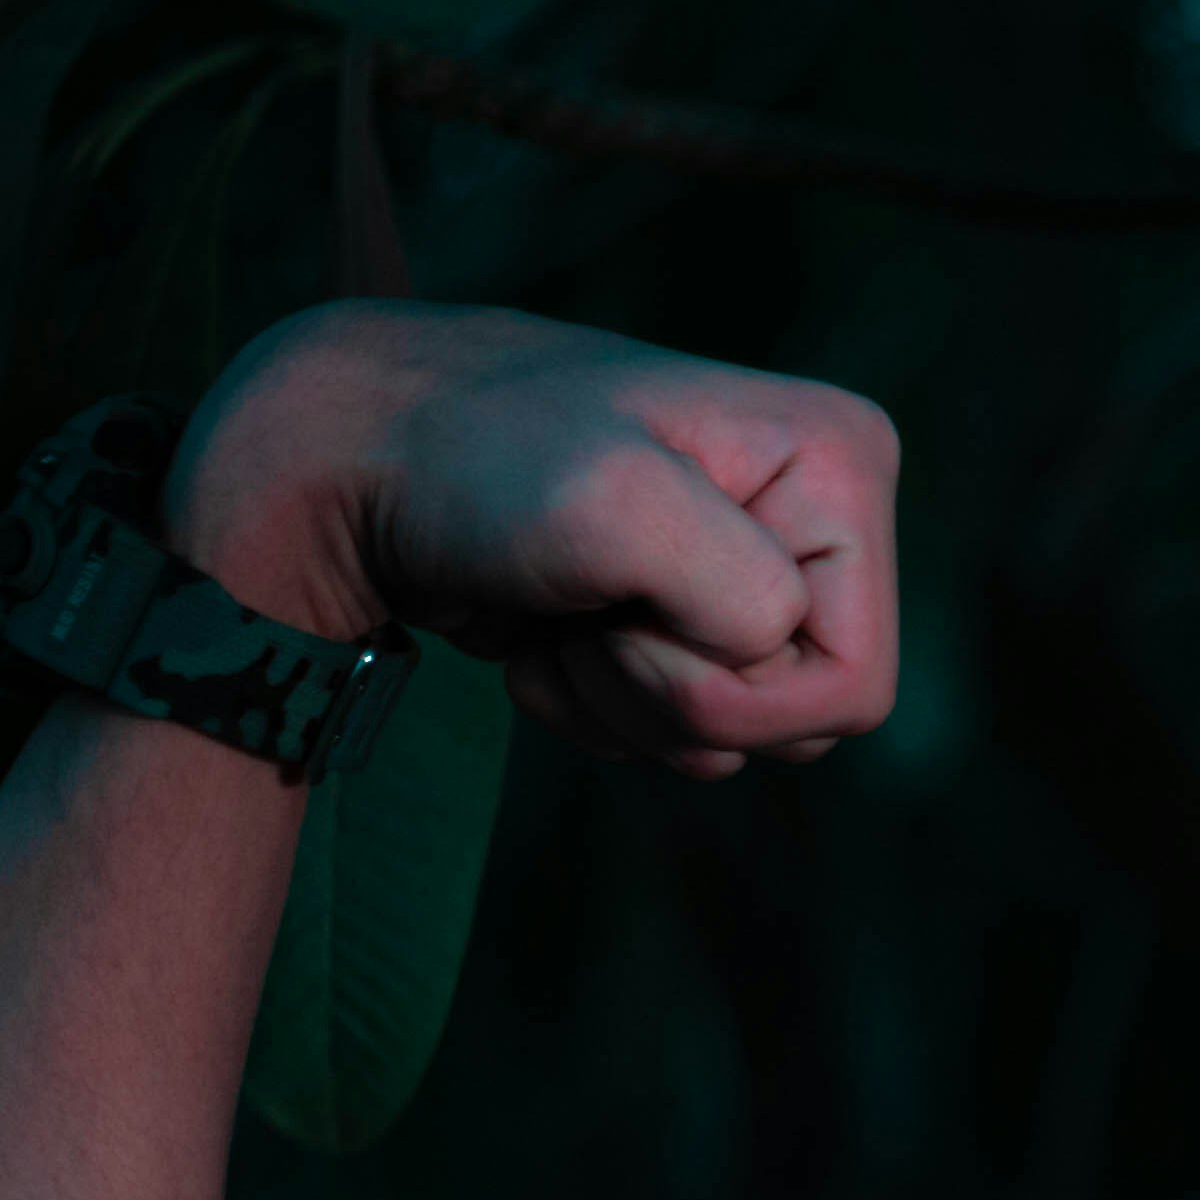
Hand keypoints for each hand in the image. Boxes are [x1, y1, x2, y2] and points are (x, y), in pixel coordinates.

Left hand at [164, 304, 900, 777]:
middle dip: (674, 697)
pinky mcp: (681, 612)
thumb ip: (740, 593)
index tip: (629, 602)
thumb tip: (771, 646)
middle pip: (804, 725)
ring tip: (560, 612)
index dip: (732, 688)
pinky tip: (544, 628)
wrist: (344, 461)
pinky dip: (595, 704)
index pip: (855, 685)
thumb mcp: (614, 507)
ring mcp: (747, 566)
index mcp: (842, 465)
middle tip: (589, 612)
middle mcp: (816, 514)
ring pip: (737, 738)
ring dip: (626, 704)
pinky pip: (682, 732)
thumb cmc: (472, 464)